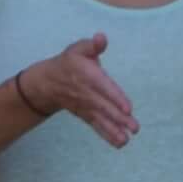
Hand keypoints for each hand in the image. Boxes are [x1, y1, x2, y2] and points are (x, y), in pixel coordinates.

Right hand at [18, 32, 133, 144]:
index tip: (128, 108)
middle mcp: (87, 93)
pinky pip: (96, 126)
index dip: (115, 97)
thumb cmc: (69, 62)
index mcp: (87, 75)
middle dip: (119, 118)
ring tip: (127, 140)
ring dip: (114, 130)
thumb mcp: (78, 49)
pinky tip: (121, 143)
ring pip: (101, 119)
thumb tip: (101, 38)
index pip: (103, 87)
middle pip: (105, 107)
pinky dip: (107, 135)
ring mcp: (86, 106)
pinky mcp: (86, 115)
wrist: (47, 83)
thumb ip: (92, 45)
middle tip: (134, 127)